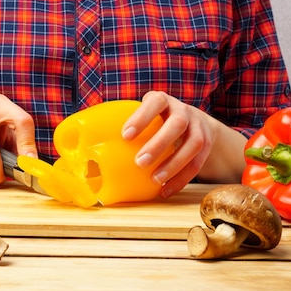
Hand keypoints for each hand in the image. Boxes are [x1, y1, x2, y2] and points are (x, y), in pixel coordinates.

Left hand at [121, 91, 244, 198]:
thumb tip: (83, 140)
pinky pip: (197, 163)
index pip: (155, 102)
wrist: (196, 122)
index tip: (125, 136)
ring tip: (154, 180)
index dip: (141, 118)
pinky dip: (181, 179)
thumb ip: (125, 122)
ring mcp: (198, 127)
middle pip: (177, 124)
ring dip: (173, 164)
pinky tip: (165, 190)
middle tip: (139, 162)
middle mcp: (183, 111)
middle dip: (159, 144)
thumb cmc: (157, 120)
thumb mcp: (145, 114)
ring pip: (193, 144)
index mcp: (163, 100)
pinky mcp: (206, 145)